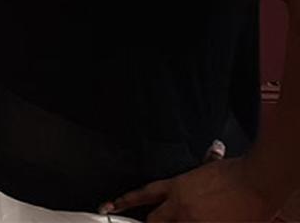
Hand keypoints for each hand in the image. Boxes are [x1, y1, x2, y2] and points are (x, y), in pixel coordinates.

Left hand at [102, 157, 279, 220]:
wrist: (256, 182)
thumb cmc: (238, 172)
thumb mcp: (214, 166)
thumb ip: (208, 162)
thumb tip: (214, 149)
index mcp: (177, 186)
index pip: (143, 193)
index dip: (125, 201)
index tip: (108, 206)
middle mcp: (180, 206)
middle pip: (153, 220)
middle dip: (150, 222)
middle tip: (144, 221)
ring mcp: (194, 221)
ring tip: (187, 217)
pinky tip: (205, 220)